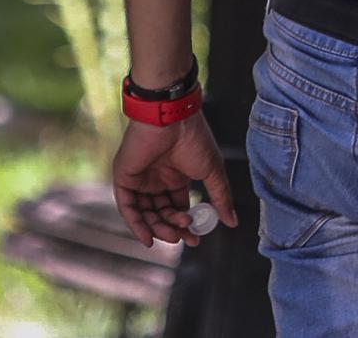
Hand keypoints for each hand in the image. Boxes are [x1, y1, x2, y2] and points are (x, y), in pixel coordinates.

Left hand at [112, 112, 238, 247]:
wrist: (172, 118)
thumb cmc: (194, 139)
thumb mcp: (211, 171)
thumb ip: (220, 197)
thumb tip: (233, 222)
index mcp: (176, 175)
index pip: (177, 207)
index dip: (185, 224)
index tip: (195, 238)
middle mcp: (157, 179)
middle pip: (161, 213)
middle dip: (173, 228)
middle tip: (184, 236)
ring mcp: (140, 178)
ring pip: (146, 214)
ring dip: (158, 229)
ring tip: (174, 234)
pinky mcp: (125, 177)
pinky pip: (128, 207)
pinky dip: (137, 225)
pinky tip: (149, 238)